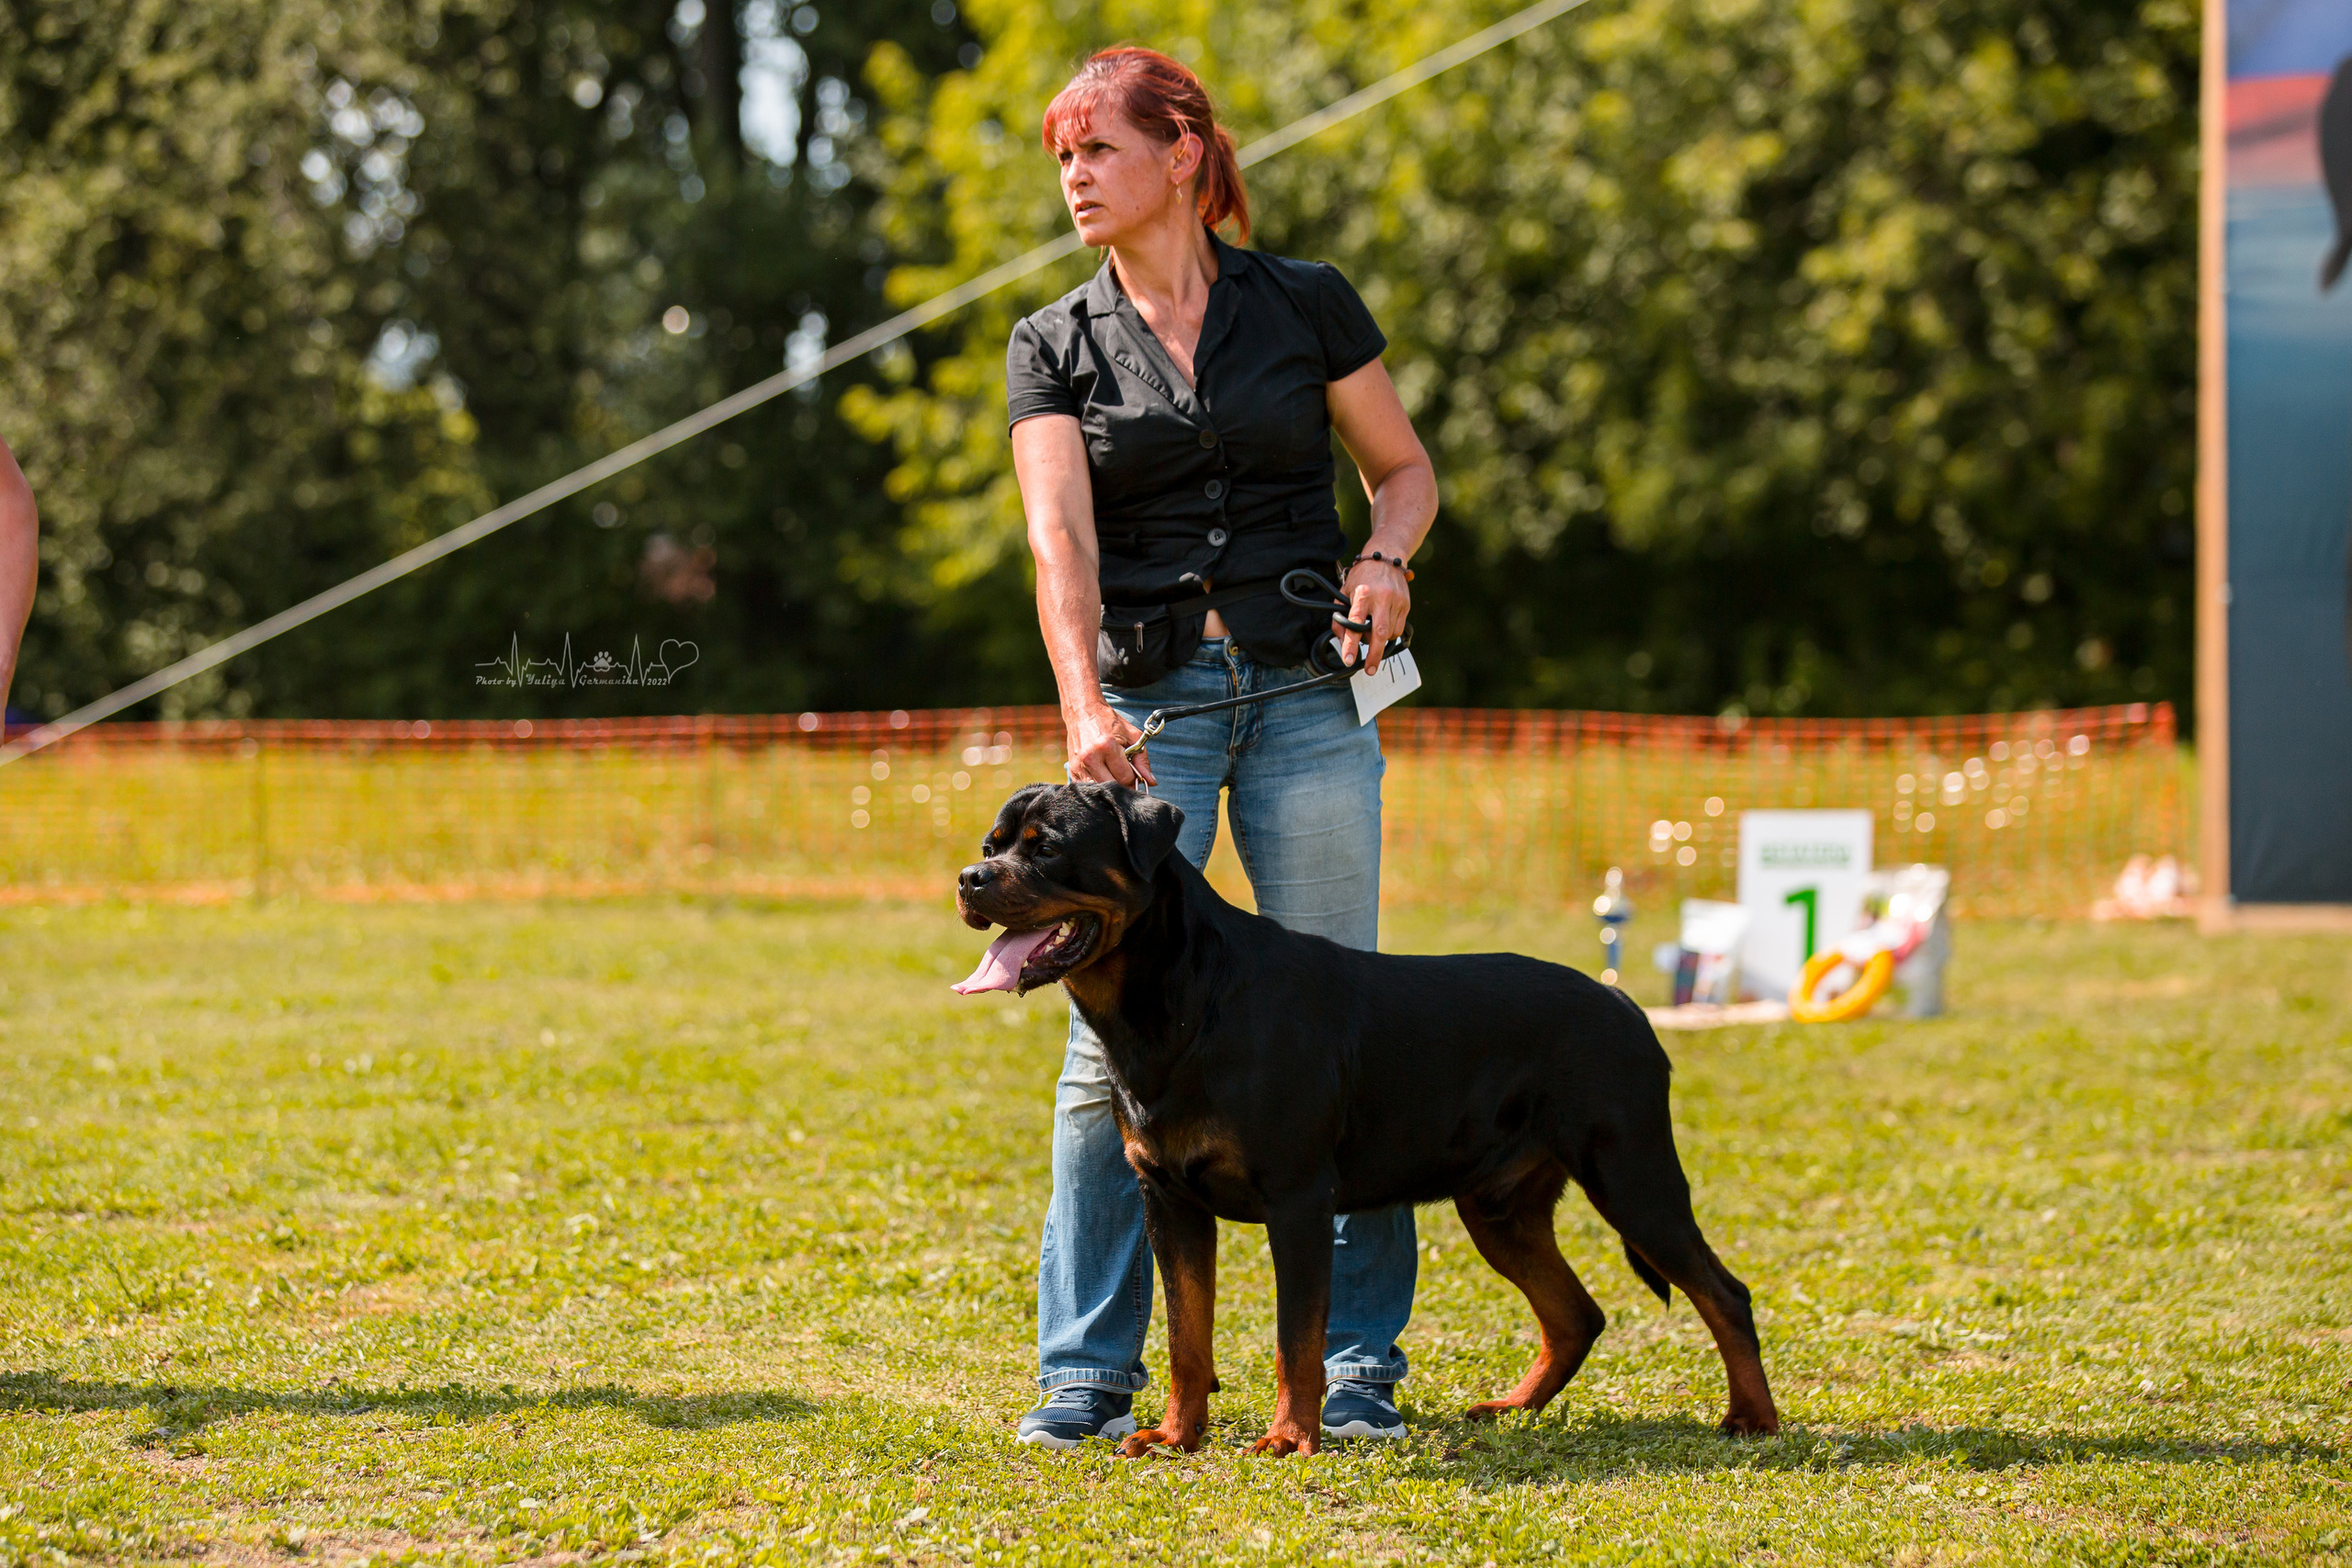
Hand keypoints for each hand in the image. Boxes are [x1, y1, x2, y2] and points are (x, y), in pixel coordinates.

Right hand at [1064, 702, 1154, 787]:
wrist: (1082, 711)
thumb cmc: (1109, 722)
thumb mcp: (1131, 735)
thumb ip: (1142, 759)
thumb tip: (1151, 782)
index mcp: (1107, 746)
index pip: (1125, 777)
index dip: (1133, 778)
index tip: (1134, 773)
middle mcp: (1091, 757)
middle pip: (1112, 786)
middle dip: (1122, 784)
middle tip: (1125, 774)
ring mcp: (1079, 765)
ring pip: (1100, 789)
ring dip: (1109, 785)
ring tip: (1113, 773)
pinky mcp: (1072, 770)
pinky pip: (1088, 787)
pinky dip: (1097, 784)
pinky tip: (1101, 773)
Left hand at [1337, 556, 1410, 675]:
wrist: (1386, 558)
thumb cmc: (1362, 577)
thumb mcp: (1345, 592)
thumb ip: (1340, 615)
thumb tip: (1342, 640)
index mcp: (1362, 594)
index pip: (1355, 623)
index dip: (1351, 644)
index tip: (1349, 660)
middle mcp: (1381, 598)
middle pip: (1379, 633)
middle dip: (1374, 655)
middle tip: (1369, 670)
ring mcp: (1396, 602)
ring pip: (1389, 634)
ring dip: (1380, 640)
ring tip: (1372, 631)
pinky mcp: (1406, 604)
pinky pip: (1398, 628)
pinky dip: (1389, 633)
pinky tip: (1382, 623)